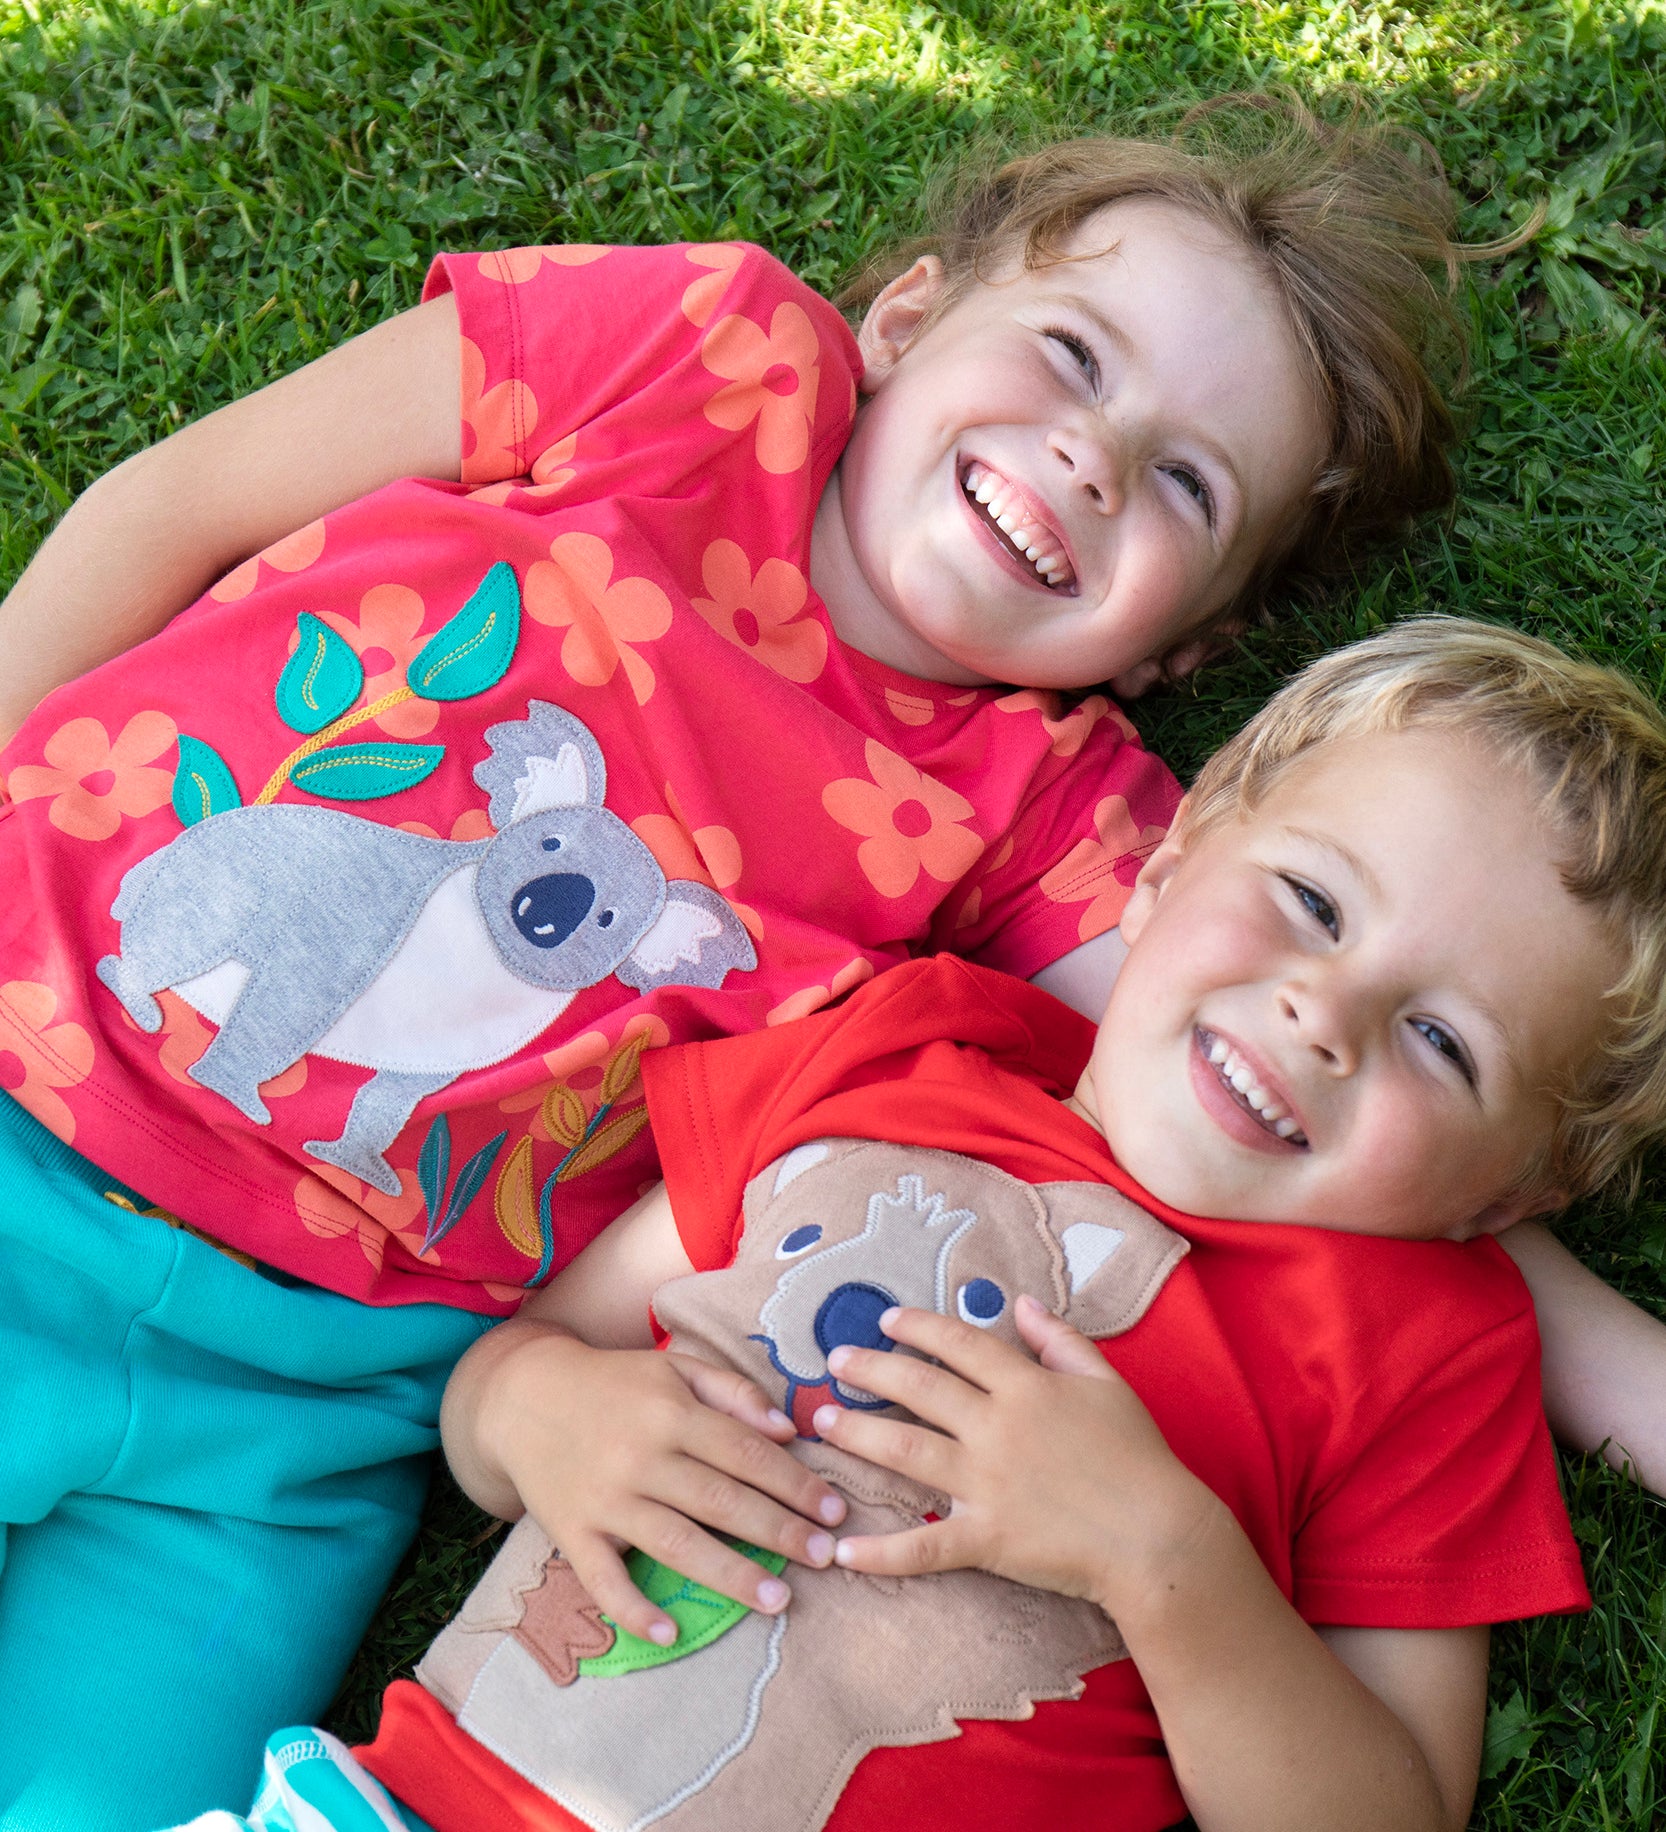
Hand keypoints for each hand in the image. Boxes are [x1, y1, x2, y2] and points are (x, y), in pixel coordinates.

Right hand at [469, 1321, 847, 1645]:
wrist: (523, 1398)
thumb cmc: (615, 1384)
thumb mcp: (674, 1368)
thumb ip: (733, 1391)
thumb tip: (787, 1429)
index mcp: (672, 1410)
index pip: (746, 1452)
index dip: (794, 1482)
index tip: (834, 1509)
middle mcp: (642, 1456)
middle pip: (721, 1500)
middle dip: (779, 1531)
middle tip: (824, 1557)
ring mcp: (606, 1499)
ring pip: (676, 1543)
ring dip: (730, 1574)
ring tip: (778, 1600)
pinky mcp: (572, 1533)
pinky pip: (604, 1580)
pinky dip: (634, 1609)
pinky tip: (669, 1633)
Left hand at [818, 1295, 1218, 1616]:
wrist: (1158, 1536)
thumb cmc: (1139, 1457)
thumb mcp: (1107, 1383)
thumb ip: (1061, 1340)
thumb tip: (1022, 1303)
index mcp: (1026, 1386)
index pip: (960, 1344)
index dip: (918, 1327)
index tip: (885, 1319)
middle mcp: (997, 1427)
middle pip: (919, 1388)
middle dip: (871, 1370)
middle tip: (833, 1361)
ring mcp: (987, 1483)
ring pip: (906, 1451)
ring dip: (858, 1435)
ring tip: (822, 1424)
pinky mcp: (987, 1538)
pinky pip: (924, 1545)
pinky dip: (882, 1553)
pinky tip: (843, 1551)